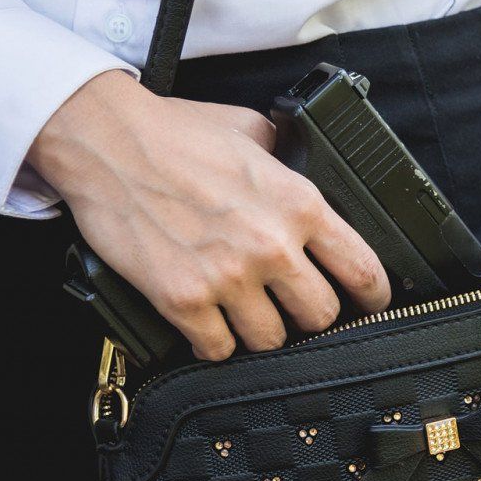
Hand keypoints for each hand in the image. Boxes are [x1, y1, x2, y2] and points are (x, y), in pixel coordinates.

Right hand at [29, 71, 391, 360]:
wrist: (107, 143)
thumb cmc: (175, 133)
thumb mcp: (254, 131)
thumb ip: (287, 159)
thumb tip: (301, 167)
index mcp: (299, 204)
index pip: (362, 270)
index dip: (373, 296)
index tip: (369, 304)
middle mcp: (271, 245)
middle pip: (321, 316)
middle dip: (310, 315)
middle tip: (293, 307)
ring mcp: (227, 277)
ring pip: (272, 340)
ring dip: (262, 332)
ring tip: (247, 314)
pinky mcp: (183, 300)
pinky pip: (218, 350)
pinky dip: (215, 344)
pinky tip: (210, 327)